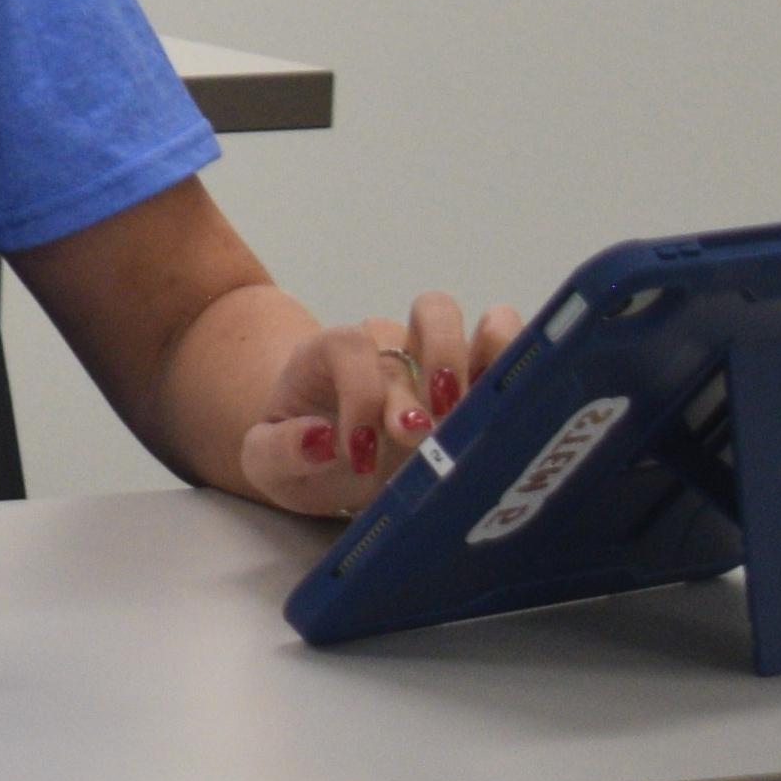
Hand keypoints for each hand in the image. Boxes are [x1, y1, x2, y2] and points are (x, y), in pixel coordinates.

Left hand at [238, 288, 523, 516]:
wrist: (323, 462)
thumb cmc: (300, 456)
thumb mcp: (269, 463)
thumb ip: (280, 451)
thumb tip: (319, 439)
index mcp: (328, 355)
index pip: (350, 346)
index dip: (360, 395)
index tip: (359, 453)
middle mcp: (383, 343)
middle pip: (418, 319)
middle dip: (428, 373)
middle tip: (420, 433)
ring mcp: (427, 354)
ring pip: (454, 317)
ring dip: (472, 358)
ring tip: (470, 413)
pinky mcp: (466, 376)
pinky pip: (499, 338)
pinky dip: (511, 359)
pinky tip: (510, 405)